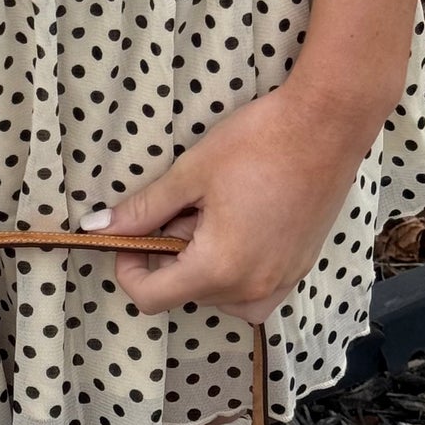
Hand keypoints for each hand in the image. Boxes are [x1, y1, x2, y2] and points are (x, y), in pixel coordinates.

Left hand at [83, 82, 378, 322]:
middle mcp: (252, 288)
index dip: (129, 268)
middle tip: (185, 203)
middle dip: (172, 253)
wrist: (326, 126)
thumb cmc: (257, 143)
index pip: (151, 298)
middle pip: (186, 292)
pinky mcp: (299, 269)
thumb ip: (143, 209)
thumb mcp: (190, 174)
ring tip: (214, 210)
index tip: (130, 234)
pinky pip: (254, 288)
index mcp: (219, 268)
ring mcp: (281, 282)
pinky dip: (235, 266)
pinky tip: (240, 220)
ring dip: (205, 262)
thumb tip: (98, 228)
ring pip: (220, 294)